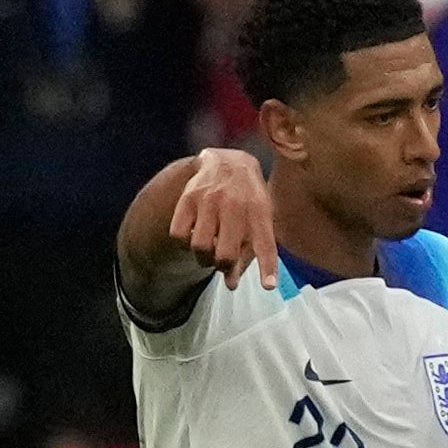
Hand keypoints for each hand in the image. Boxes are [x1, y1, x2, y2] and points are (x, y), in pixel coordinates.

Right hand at [170, 148, 276, 290]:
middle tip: (222, 261)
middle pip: (226, 255)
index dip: (267, 267)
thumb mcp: (257, 220)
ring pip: (200, 247)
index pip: (265, 244)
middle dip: (223, 266)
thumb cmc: (246, 200)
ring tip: (208, 249)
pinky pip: (178, 235)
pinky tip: (193, 235)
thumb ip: (249, 253)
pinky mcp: (187, 198)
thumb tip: (230, 284)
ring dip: (202, 257)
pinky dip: (184, 243)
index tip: (268, 286)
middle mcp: (235, 205)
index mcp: (259, 212)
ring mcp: (209, 200)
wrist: (227, 161)